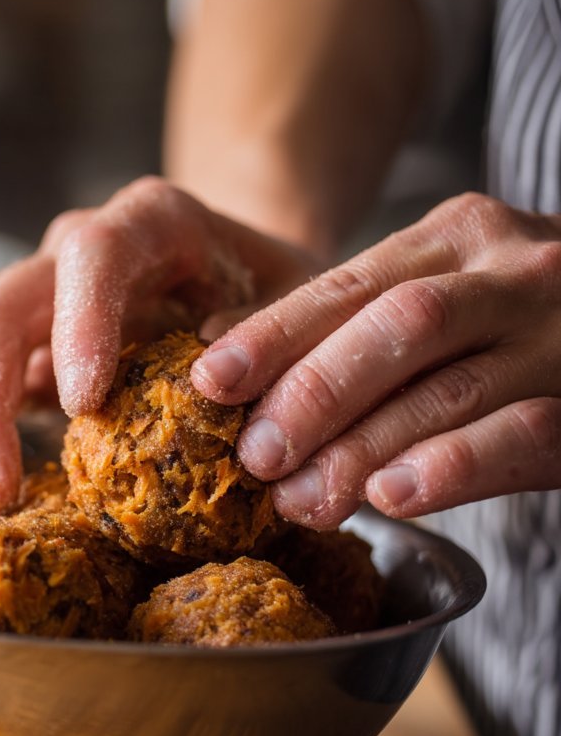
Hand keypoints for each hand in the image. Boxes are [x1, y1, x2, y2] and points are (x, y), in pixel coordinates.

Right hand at [0, 177, 317, 504]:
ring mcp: (38, 287)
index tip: (82, 406)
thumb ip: (275, 339)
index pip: (98, 253)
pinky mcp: (16, 337)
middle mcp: (79, 246)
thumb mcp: (307, 312)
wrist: (254, 282)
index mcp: (155, 224)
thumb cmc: (283, 302)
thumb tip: (219, 383)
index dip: (80, 324)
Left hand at [191, 193, 560, 525]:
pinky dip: (450, 465)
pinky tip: (392, 495)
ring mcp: (557, 335)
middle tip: (256, 456)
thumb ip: (343, 318)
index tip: (210, 380)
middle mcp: (510, 273)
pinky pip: (518, 433)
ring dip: (363, 447)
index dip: (276, 334)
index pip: (349, 284)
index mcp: (457, 237)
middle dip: (315, 392)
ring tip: (301, 498)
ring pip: (448, 386)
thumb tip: (215, 347)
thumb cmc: (512, 322)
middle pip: (397, 325)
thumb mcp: (436, 293)